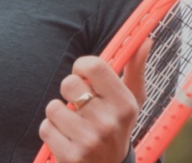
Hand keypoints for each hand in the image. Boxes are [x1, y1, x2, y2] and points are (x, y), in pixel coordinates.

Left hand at [38, 40, 150, 162]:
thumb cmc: (117, 127)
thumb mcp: (131, 101)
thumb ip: (135, 69)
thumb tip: (145, 40)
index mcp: (125, 104)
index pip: (93, 65)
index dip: (82, 67)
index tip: (84, 77)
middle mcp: (109, 122)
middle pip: (68, 83)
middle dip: (68, 93)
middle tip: (80, 106)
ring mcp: (90, 141)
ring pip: (53, 107)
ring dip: (58, 115)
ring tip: (73, 125)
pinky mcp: (72, 156)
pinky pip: (45, 128)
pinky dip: (52, 133)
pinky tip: (67, 139)